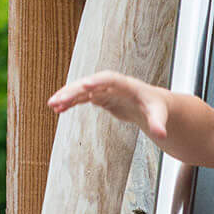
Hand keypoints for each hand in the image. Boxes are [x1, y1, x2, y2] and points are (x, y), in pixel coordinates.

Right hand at [47, 71, 171, 143]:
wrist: (152, 105)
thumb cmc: (157, 108)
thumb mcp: (159, 115)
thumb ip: (158, 123)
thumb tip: (161, 134)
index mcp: (127, 85)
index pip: (111, 79)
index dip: (99, 81)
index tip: (86, 85)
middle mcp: (113, 84)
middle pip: (90, 83)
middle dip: (74, 90)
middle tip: (58, 100)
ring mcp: (105, 89)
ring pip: (82, 89)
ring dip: (67, 95)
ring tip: (52, 104)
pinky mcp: (100, 96)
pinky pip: (82, 97)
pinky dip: (70, 102)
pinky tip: (58, 109)